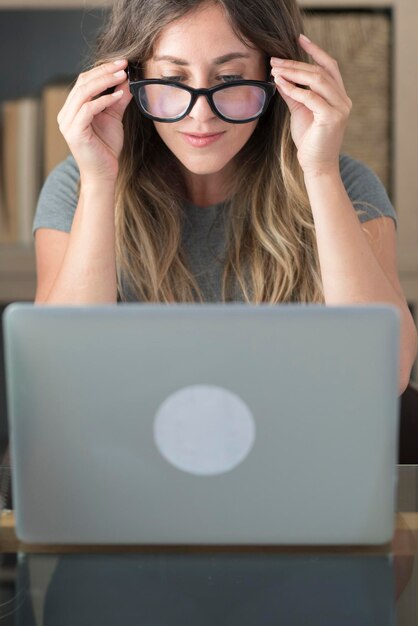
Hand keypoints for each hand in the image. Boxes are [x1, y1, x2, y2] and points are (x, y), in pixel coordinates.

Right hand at [57, 59, 132, 184]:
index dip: (102, 70)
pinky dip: (104, 100)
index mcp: (72, 109)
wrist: (103, 175)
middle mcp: (66, 114)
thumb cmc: (106, 149)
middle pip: (82, 83)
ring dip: (104, 82)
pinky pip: (88, 109)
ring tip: (122, 77)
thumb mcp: (114, 119)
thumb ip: (117, 100)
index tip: (121, 64)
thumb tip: (126, 81)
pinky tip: (118, 96)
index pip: (84, 81)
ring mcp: (68, 123)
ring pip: (83, 92)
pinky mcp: (74, 132)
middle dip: (104, 71)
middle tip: (123, 65)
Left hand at [270, 35, 351, 176]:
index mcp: (339, 96)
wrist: (316, 166)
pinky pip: (310, 97)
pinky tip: (280, 84)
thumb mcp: (300, 112)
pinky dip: (294, 89)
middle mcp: (343, 100)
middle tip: (275, 60)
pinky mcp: (332, 117)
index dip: (315, 51)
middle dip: (296, 63)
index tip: (299, 39)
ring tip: (275, 69)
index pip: (329, 66)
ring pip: (317, 80)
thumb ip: (294, 94)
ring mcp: (340, 108)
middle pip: (320, 71)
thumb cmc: (309, 141)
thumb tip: (281, 77)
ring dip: (293, 73)